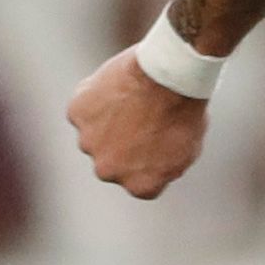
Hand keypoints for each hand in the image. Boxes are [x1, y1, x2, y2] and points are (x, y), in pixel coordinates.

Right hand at [66, 49, 209, 199]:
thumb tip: (151, 166)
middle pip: (112, 159)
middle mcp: (108, 171)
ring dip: (107, 122)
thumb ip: (162, 167)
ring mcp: (89, 143)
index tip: (157, 138)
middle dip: (122, 143)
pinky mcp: (77, 114)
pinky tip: (117, 87)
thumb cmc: (184, 111)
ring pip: (94, 135)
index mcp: (139, 186)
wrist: (169, 77)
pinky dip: (95, 99)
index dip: (148, 157)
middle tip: (141, 117)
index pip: (139, 178)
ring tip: (131, 100)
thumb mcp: (187, 151)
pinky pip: (84, 109)